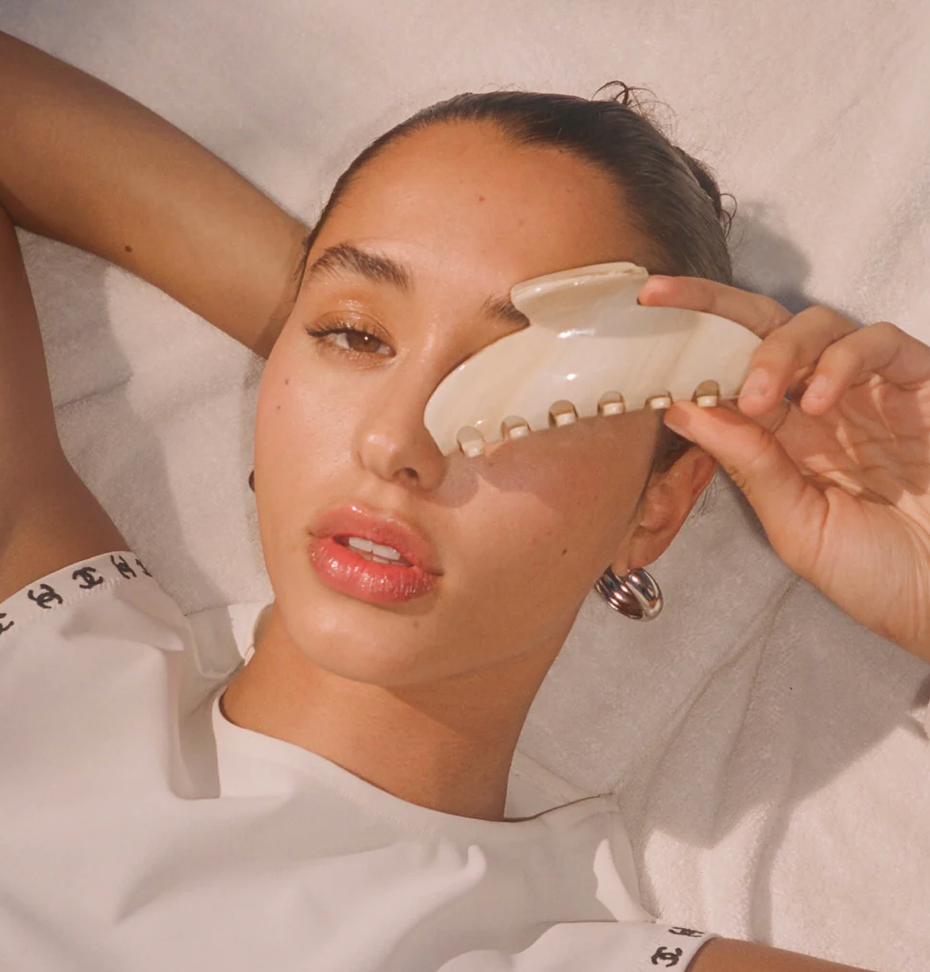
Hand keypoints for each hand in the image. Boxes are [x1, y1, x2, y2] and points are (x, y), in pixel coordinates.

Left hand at [638, 274, 929, 663]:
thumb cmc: (876, 573)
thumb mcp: (795, 523)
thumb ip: (747, 464)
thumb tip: (681, 408)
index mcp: (780, 435)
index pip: (726, 372)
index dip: (685, 347)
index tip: (637, 326)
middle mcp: (818, 403)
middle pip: (761, 328)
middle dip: (708, 308)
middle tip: (661, 301)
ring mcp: (869, 392)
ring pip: (816, 326)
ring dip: (776, 350)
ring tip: (758, 396)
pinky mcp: (921, 386)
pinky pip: (881, 345)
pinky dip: (844, 361)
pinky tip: (817, 401)